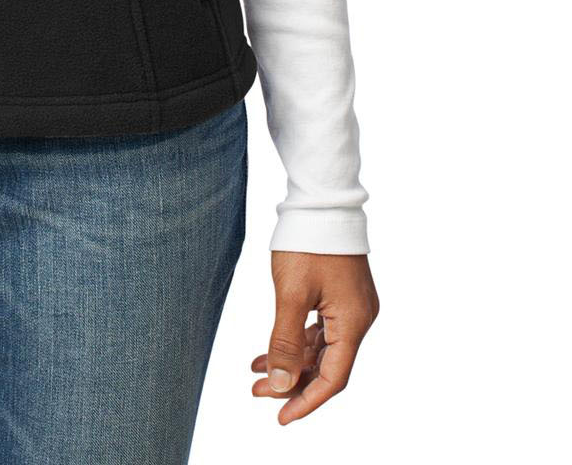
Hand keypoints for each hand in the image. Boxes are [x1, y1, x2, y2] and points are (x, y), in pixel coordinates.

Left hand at [251, 250, 378, 422]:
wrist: (320, 199)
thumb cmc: (308, 242)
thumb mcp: (291, 294)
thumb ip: (284, 341)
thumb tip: (278, 384)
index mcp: (353, 322)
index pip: (332, 378)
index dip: (306, 400)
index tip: (280, 417)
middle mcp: (358, 318)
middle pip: (327, 365)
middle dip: (292, 382)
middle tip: (258, 393)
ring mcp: (351, 307)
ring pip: (321, 348)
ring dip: (290, 361)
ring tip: (256, 373)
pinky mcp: (341, 295)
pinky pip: (319, 329)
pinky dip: (296, 341)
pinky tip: (269, 349)